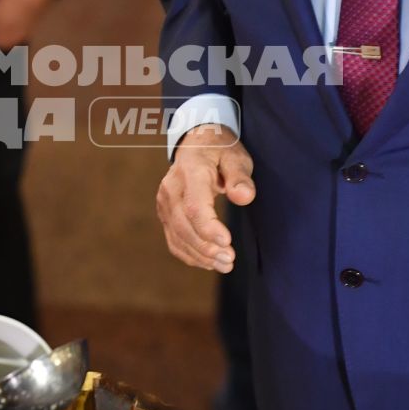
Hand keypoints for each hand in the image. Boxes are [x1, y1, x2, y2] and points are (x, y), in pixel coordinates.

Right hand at [156, 123, 253, 272]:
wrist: (196, 144)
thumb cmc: (220, 152)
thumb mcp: (236, 157)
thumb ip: (240, 176)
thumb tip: (244, 196)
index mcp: (189, 172)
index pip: (194, 206)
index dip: (209, 228)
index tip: (228, 242)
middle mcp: (171, 188)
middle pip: (183, 225)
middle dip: (206, 247)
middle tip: (230, 260)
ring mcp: (164, 203)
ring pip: (177, 236)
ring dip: (200, 255)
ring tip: (225, 265)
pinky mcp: (165, 214)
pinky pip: (174, 240)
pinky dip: (190, 254)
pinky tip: (209, 262)